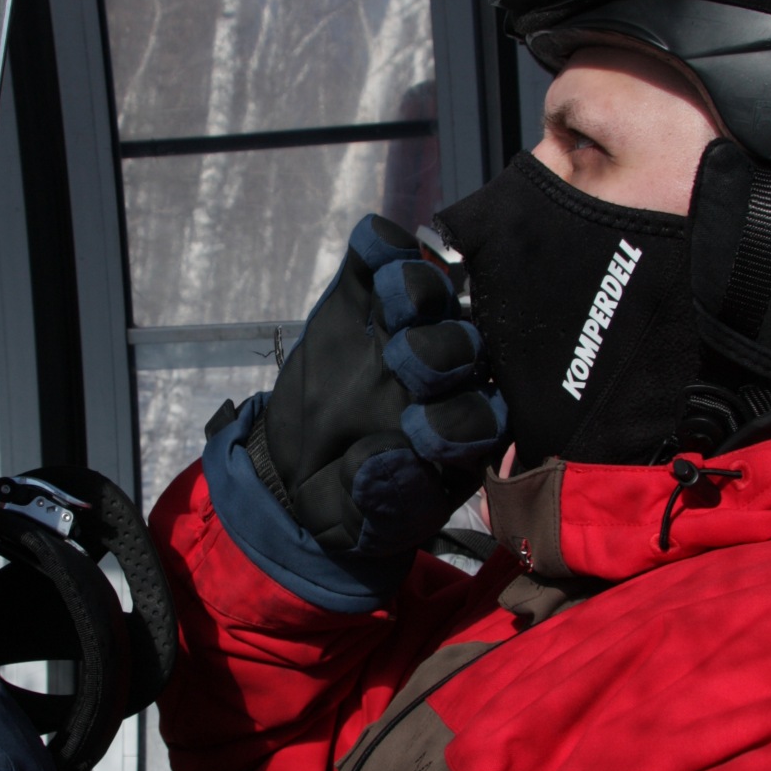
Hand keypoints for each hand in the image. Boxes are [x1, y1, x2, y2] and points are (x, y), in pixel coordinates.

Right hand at [258, 214, 505, 557]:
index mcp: (462, 436)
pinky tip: (372, 246)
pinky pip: (382, 259)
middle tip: (403, 363)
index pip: (482, 420)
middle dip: (440, 352)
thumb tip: (395, 458)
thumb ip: (381, 503)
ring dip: (418, 292)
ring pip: (433, 299)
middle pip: (464, 350)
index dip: (458, 422)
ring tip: (395, 295)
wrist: (289, 468)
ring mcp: (410, 329)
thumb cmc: (341, 500)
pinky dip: (379, 248)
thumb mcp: (356, 524)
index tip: (420, 432)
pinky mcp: (365, 297)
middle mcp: (449, 376)